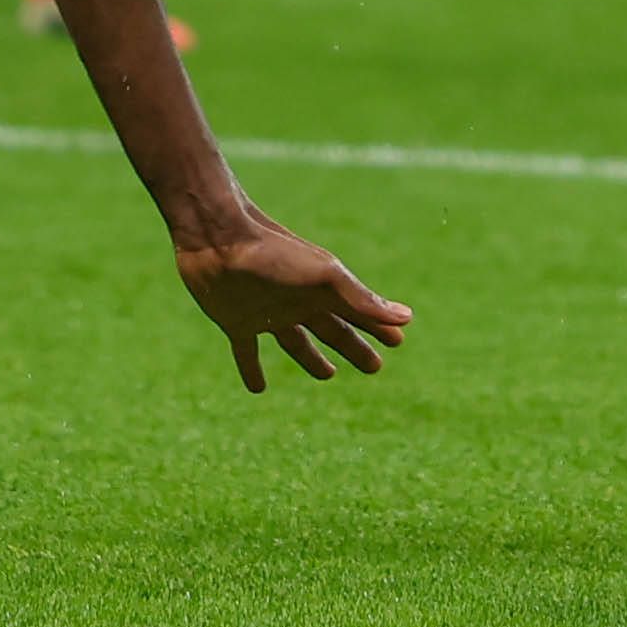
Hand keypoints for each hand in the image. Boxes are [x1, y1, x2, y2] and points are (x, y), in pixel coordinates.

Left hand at [176, 213, 411, 392]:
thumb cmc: (274, 254)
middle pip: (333, 331)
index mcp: (321, 291)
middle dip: (354, 347)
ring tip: (328, 376)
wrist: (219, 238)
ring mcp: (267, 312)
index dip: (379, 328)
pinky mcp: (237, 322)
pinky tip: (257, 388)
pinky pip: (247, 353)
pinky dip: (252, 370)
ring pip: (295, 343)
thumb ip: (361, 300)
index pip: (359, 314)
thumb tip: (407, 317)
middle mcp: (297, 302)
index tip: (398, 342)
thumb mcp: (324, 278)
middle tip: (375, 367)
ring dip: (312, 359)